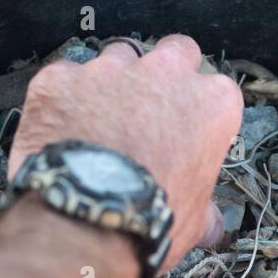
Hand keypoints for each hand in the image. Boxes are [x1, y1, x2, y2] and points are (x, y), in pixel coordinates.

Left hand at [8, 34, 243, 269]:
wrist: (84, 223)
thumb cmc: (147, 221)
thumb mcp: (195, 221)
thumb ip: (205, 208)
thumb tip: (210, 223)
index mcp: (210, 103)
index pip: (215, 91)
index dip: (198, 114)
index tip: (187, 135)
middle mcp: (164, 73)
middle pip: (174, 54)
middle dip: (164, 76)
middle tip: (150, 112)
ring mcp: (110, 69)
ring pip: (117, 59)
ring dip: (113, 85)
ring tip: (100, 126)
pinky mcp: (62, 78)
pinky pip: (66, 79)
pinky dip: (65, 100)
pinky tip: (62, 132)